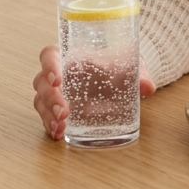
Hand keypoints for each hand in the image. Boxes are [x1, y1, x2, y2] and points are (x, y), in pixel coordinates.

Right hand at [33, 44, 155, 140]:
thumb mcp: (131, 66)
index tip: (58, 79)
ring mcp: (56, 92)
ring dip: (48, 115)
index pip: (50, 54)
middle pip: (41, 82)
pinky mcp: (57, 109)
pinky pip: (46, 116)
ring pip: (40, 101)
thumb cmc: (120, 66)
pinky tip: (58, 134)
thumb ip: (139, 74)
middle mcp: (59, 73)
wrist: (121, 78)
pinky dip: (50, 125)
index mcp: (71, 55)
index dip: (49, 65)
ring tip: (61, 127)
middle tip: (65, 112)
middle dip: (51, 98)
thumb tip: (148, 87)